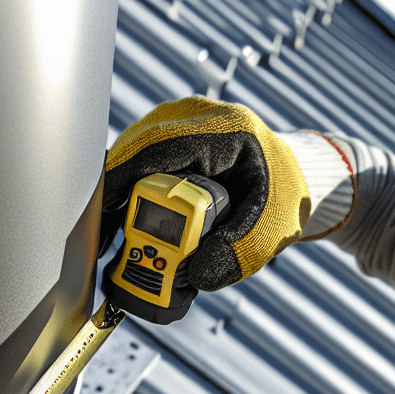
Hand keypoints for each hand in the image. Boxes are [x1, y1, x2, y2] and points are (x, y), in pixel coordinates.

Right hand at [104, 97, 311, 291]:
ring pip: (131, 157)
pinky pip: (137, 163)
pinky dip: (128, 193)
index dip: (123, 177)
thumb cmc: (284, 197)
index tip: (103, 212)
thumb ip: (240, 252)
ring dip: (119, 196)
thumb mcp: (273, 229)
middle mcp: (194, 116)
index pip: (159, 146)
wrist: (291, 177)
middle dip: (116, 195)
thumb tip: (196, 277)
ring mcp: (178, 123)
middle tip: (105, 237)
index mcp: (224, 129)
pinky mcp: (168, 139)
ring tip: (112, 237)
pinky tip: (124, 225)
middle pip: (136, 150)